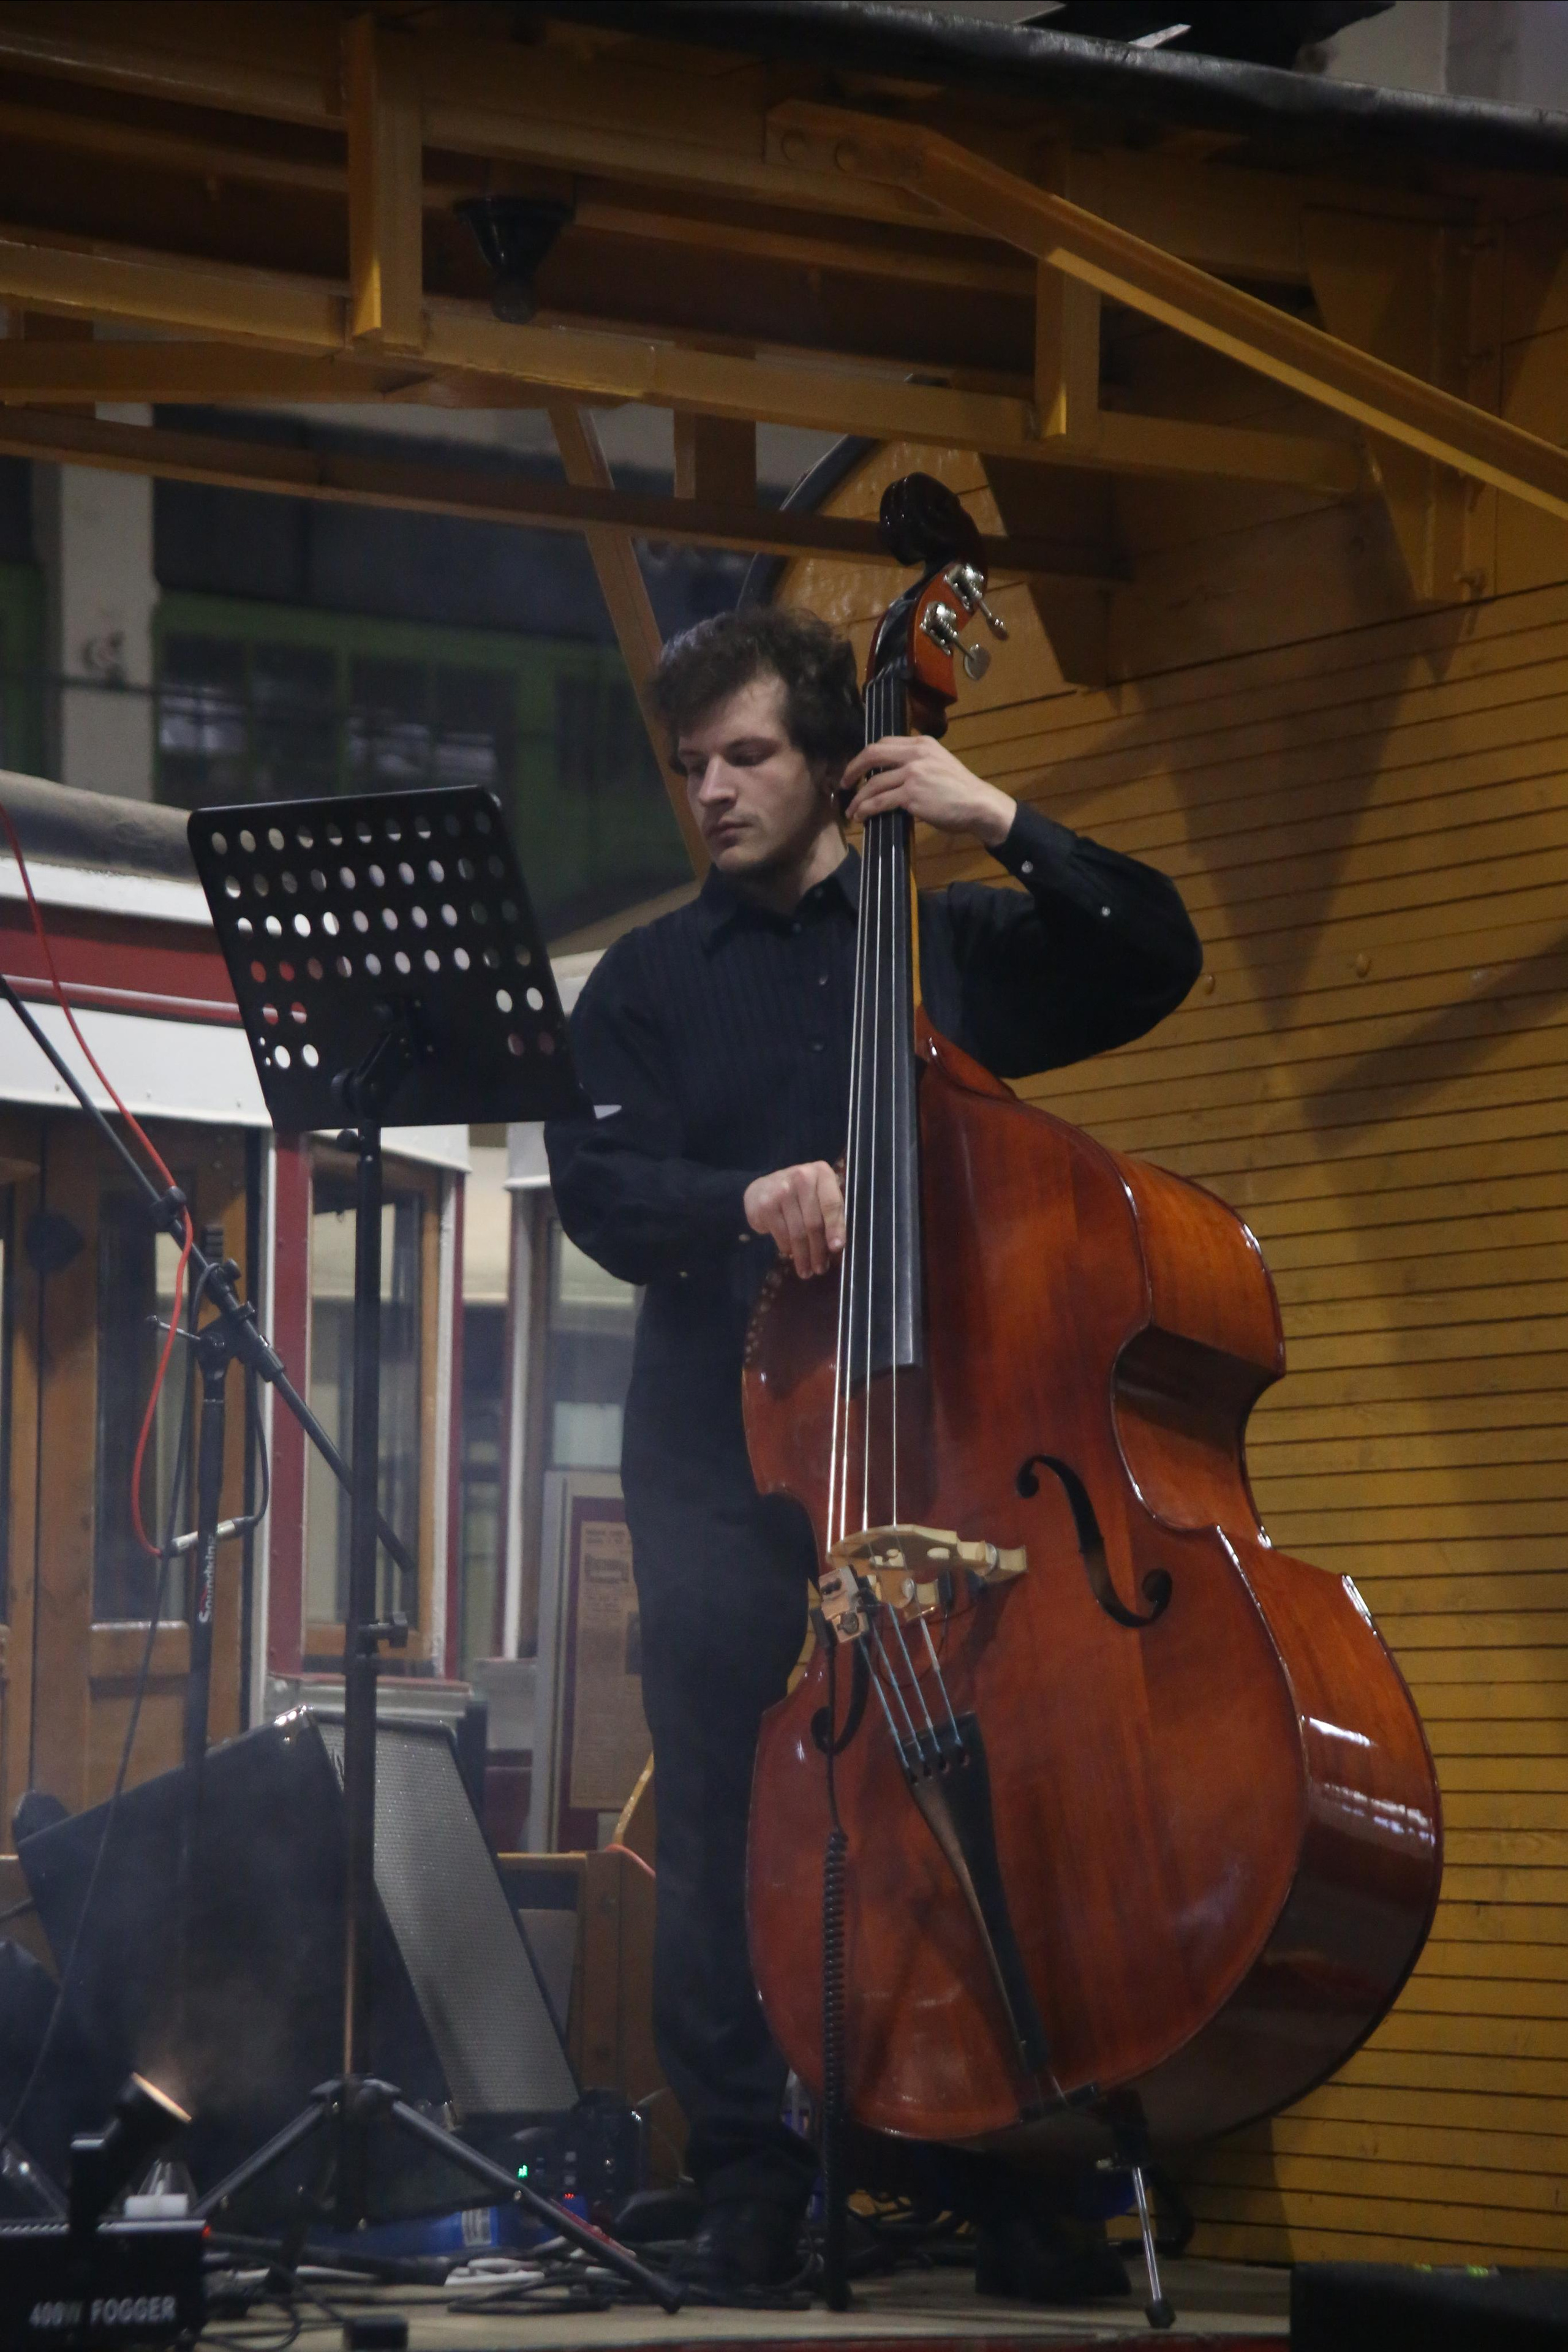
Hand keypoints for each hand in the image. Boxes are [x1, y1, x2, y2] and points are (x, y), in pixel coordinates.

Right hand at [744, 1161, 844, 1277]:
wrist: (762, 1187)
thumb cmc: (800, 1194)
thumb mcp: (819, 1195)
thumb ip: (831, 1214)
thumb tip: (837, 1246)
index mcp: (821, 1173)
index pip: (831, 1204)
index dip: (835, 1228)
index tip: (837, 1248)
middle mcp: (801, 1177)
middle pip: (814, 1222)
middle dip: (818, 1250)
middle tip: (821, 1269)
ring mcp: (781, 1191)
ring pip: (797, 1233)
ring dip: (803, 1256)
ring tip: (807, 1270)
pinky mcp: (765, 1206)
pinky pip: (782, 1235)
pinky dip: (787, 1249)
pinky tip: (790, 1254)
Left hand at [839, 735, 1015, 845]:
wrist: (979, 804)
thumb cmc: (960, 789)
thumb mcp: (939, 763)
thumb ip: (917, 762)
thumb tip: (891, 774)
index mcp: (922, 743)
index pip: (884, 743)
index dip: (864, 756)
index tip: (857, 769)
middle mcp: (915, 754)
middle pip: (872, 754)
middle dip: (852, 769)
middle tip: (844, 783)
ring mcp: (913, 774)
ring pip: (873, 783)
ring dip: (858, 798)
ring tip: (852, 810)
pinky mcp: (911, 795)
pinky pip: (880, 801)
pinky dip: (866, 809)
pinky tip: (862, 816)